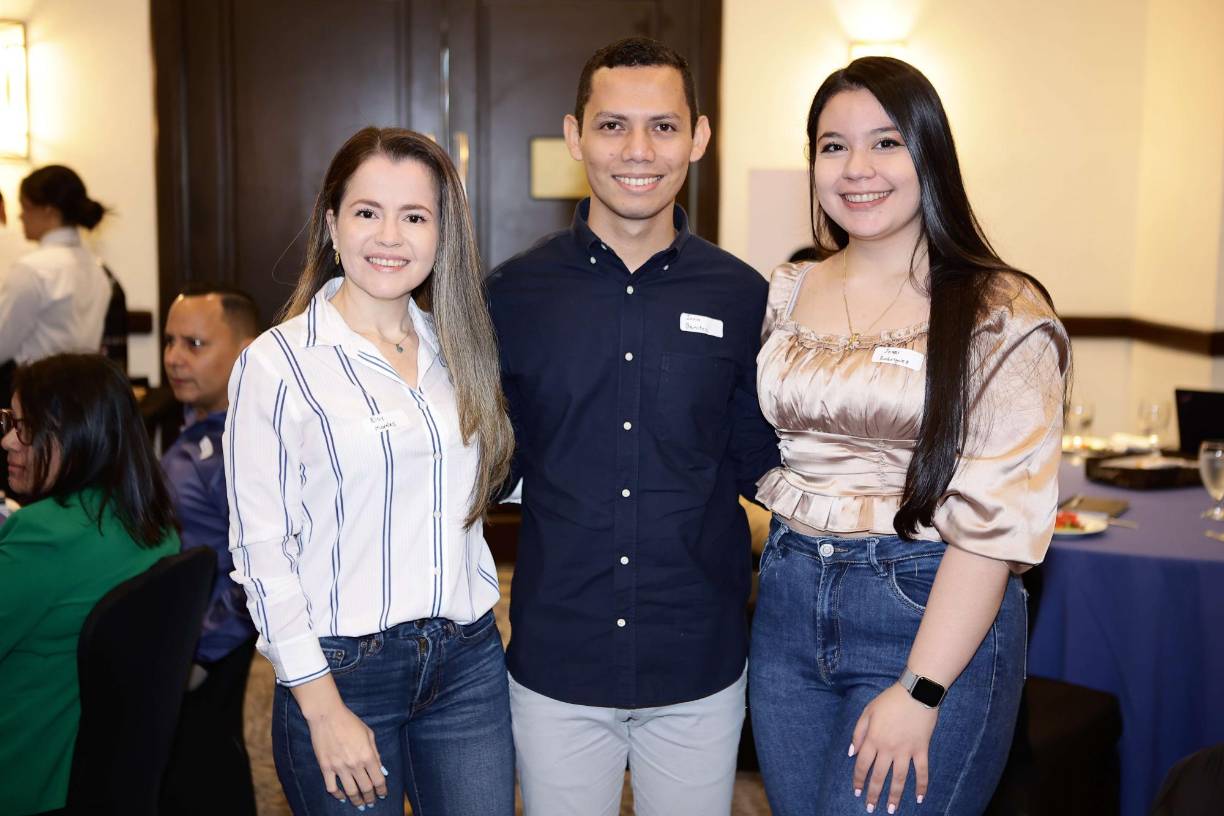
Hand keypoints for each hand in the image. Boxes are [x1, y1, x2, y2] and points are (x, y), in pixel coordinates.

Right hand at [303, 700, 387, 808]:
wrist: (327, 716)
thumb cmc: (350, 722)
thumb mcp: (369, 734)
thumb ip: (375, 753)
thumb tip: (381, 769)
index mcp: (367, 755)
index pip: (378, 779)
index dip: (382, 790)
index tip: (383, 794)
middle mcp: (355, 764)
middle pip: (366, 788)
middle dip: (370, 798)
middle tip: (372, 802)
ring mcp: (339, 767)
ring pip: (350, 791)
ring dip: (356, 800)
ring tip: (360, 805)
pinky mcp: (326, 768)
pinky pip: (331, 787)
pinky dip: (337, 795)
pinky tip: (342, 797)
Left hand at [849, 683, 937, 812]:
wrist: (916, 692)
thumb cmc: (889, 700)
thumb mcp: (867, 711)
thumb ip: (858, 732)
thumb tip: (851, 753)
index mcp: (873, 739)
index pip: (862, 765)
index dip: (858, 780)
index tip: (856, 792)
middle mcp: (888, 748)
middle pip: (879, 776)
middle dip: (873, 794)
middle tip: (870, 808)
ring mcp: (906, 750)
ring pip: (899, 778)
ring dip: (894, 795)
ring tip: (891, 809)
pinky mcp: (921, 749)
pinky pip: (922, 771)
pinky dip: (922, 786)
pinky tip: (919, 798)